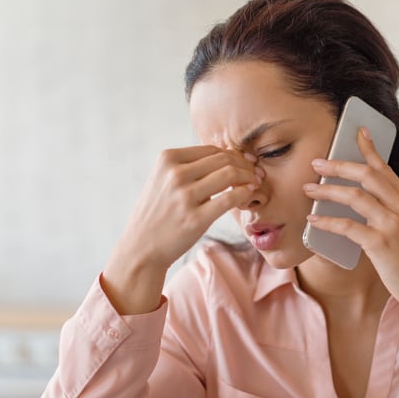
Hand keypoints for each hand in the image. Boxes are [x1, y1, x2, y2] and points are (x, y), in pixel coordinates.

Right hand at [103, 146, 260, 313]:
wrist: (141, 248)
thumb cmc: (159, 213)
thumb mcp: (164, 180)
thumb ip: (190, 166)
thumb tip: (229, 156)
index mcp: (167, 159)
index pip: (211, 149)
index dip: (234, 155)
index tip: (246, 162)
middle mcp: (175, 174)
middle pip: (223, 159)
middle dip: (245, 164)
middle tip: (257, 173)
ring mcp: (184, 196)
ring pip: (230, 174)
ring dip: (249, 177)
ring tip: (255, 183)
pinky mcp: (195, 219)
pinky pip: (230, 198)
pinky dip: (245, 193)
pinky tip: (249, 195)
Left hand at [302, 128, 398, 327]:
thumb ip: (388, 210)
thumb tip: (355, 197)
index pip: (385, 168)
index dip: (369, 148)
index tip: (357, 131)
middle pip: (367, 175)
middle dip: (339, 165)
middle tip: (317, 163)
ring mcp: (392, 224)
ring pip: (355, 196)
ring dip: (328, 190)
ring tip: (308, 188)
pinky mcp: (381, 243)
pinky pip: (348, 226)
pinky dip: (328, 221)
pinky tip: (313, 219)